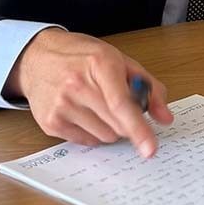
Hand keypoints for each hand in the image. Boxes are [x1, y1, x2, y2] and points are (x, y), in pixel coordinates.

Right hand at [4, 29, 173, 155]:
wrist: (37, 57)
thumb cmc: (82, 56)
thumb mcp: (119, 60)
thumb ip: (148, 86)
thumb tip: (166, 117)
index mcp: (99, 64)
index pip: (121, 104)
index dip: (138, 128)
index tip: (150, 148)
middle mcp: (77, 86)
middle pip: (116, 124)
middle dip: (128, 122)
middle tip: (121, 105)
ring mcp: (61, 106)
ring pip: (104, 136)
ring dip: (111, 128)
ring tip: (98, 105)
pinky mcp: (51, 123)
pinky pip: (87, 142)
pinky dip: (94, 132)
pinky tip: (84, 112)